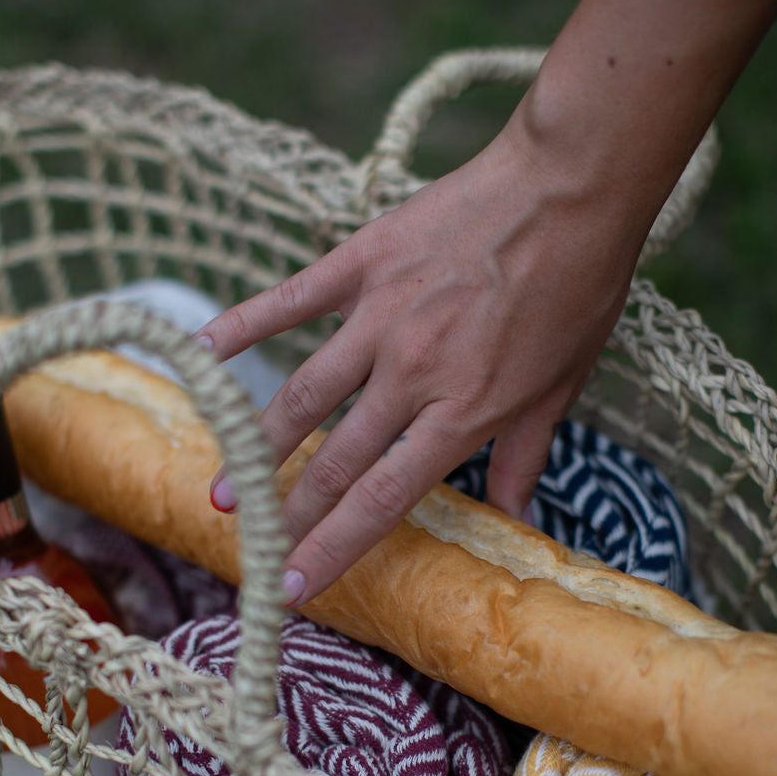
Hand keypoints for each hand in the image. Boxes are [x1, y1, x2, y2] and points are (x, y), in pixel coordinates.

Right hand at [198, 116, 644, 606]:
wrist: (571, 186)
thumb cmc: (576, 288)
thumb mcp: (561, 386)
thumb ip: (523, 456)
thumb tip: (515, 521)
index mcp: (463, 410)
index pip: (382, 498)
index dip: (333, 548)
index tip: (294, 588)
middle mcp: (413, 372)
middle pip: (333, 460)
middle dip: (286, 515)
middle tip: (248, 550)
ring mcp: (381, 315)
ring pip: (302, 395)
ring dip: (255, 448)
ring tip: (222, 491)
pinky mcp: (363, 262)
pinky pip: (289, 301)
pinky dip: (242, 328)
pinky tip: (200, 355)